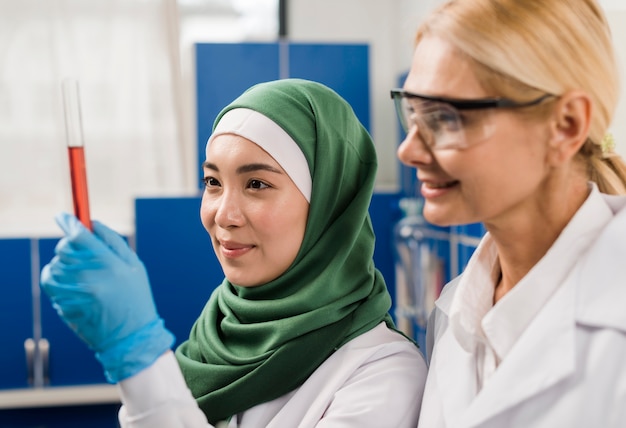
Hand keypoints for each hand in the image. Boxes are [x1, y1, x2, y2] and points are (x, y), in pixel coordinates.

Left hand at [40, 212, 174, 382]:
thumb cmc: (135, 298)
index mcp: (110, 264)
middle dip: (69, 244)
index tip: (63, 216)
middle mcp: (89, 277)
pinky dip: (56, 276)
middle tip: (79, 249)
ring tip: (80, 271)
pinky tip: (70, 282)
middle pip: (65, 248)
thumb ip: (113, 242)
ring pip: (55, 264)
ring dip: (63, 262)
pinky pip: (50, 281)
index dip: (69, 222)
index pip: (80, 235)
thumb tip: (92, 223)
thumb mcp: (134, 266)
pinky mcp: (63, 304)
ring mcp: (74, 292)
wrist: (130, 338)